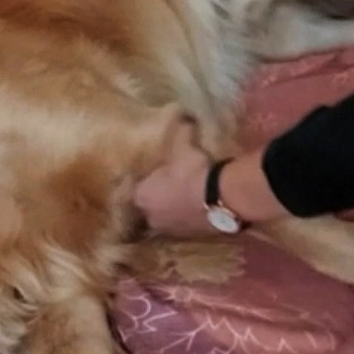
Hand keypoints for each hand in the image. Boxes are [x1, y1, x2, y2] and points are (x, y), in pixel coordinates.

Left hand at [134, 120, 216, 236]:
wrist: (220, 197)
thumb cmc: (192, 169)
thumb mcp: (183, 143)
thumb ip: (180, 130)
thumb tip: (183, 115)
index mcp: (140, 195)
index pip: (132, 188)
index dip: (141, 180)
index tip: (150, 173)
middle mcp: (150, 217)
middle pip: (147, 207)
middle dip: (155, 198)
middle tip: (166, 186)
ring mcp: (170, 230)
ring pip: (166, 218)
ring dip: (172, 210)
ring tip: (184, 198)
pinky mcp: (190, 237)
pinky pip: (185, 225)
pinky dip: (189, 218)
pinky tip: (200, 208)